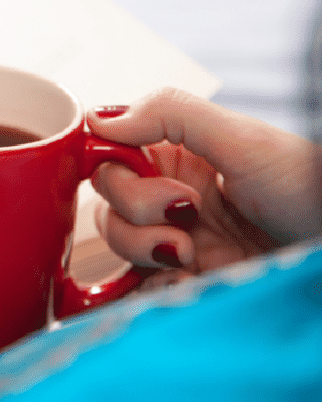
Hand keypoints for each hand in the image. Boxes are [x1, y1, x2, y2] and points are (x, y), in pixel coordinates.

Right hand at [87, 89, 321, 276]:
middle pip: (108, 200)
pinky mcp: (183, 279)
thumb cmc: (305, 189)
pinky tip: (184, 279)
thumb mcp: (242, 139)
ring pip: (118, 242)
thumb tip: (100, 117)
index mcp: (181, 151)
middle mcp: (172, 192)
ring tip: (190, 252)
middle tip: (186, 212)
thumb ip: (170, 115)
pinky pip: (138, 286)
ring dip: (146, 248)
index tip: (134, 174)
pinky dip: (151, 286)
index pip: (113, 151)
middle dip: (138, 210)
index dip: (111, 166)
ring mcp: (175, 237)